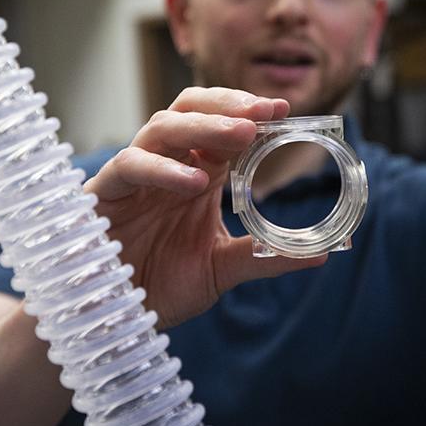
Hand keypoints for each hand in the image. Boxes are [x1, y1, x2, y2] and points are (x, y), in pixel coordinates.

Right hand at [83, 87, 327, 328]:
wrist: (112, 319)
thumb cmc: (160, 285)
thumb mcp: (221, 269)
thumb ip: (264, 256)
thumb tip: (322, 254)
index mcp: (196, 173)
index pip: (221, 127)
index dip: (249, 113)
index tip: (284, 109)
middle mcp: (165, 166)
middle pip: (190, 110)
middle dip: (227, 105)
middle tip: (265, 111)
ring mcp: (133, 176)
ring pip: (160, 127)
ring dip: (202, 126)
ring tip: (241, 134)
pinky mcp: (103, 193)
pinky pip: (128, 166)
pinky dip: (161, 168)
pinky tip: (194, 181)